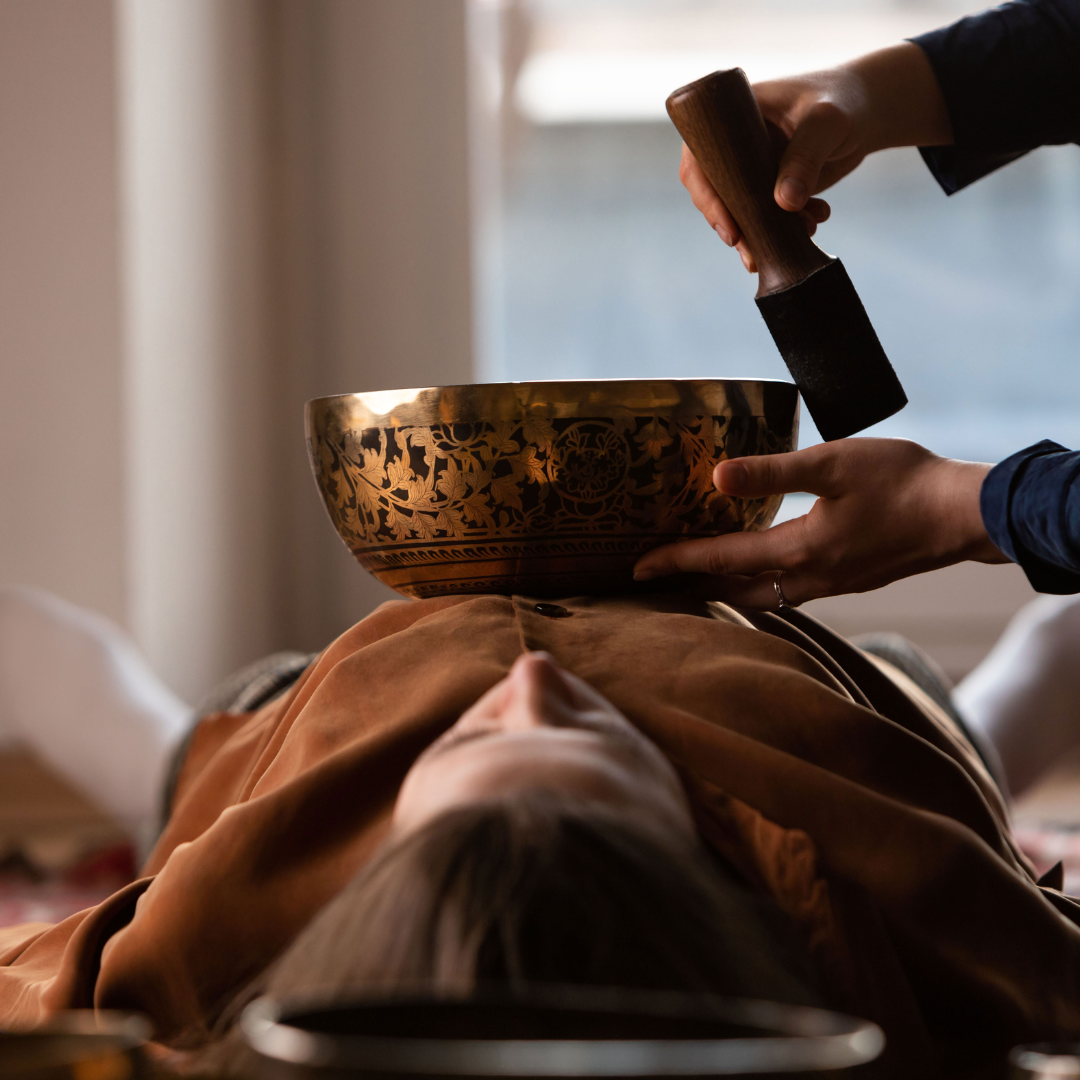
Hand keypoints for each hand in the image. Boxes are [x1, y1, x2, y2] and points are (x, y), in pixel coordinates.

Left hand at [633, 438, 1006, 609]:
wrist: (966, 513)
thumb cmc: (904, 482)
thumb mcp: (833, 464)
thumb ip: (772, 471)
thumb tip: (716, 478)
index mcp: (801, 550)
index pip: (722, 559)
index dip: (677, 560)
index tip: (638, 567)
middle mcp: (812, 577)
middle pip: (736, 592)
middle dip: (694, 586)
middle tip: (658, 581)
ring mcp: (835, 583)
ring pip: (765, 597)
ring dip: (726, 589)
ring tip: (697, 577)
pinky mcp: (852, 578)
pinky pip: (791, 592)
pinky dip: (761, 585)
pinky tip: (760, 568)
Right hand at [684, 42, 952, 272]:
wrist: (871, 111)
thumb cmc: (845, 101)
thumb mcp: (827, 122)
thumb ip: (806, 158)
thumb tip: (784, 203)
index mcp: (731, 119)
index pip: (699, 161)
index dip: (706, 197)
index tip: (729, 229)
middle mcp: (734, 146)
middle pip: (716, 195)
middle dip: (736, 227)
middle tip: (754, 254)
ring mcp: (752, 169)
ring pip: (742, 212)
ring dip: (764, 233)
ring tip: (800, 235)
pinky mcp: (772, 187)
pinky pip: (767, 217)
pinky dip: (787, 229)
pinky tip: (815, 223)